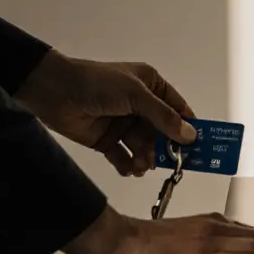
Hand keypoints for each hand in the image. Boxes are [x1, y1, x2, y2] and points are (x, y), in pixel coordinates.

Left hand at [15, 51, 195, 176]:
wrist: (53, 92)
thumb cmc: (97, 84)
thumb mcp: (136, 96)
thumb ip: (164, 117)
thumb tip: (191, 135)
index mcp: (151, 86)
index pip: (177, 109)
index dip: (188, 128)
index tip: (200, 147)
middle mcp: (140, 105)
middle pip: (162, 132)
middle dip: (165, 148)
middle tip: (171, 164)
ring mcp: (123, 123)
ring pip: (144, 147)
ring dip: (145, 158)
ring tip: (140, 165)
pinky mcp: (107, 140)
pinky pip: (124, 156)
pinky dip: (127, 164)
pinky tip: (128, 168)